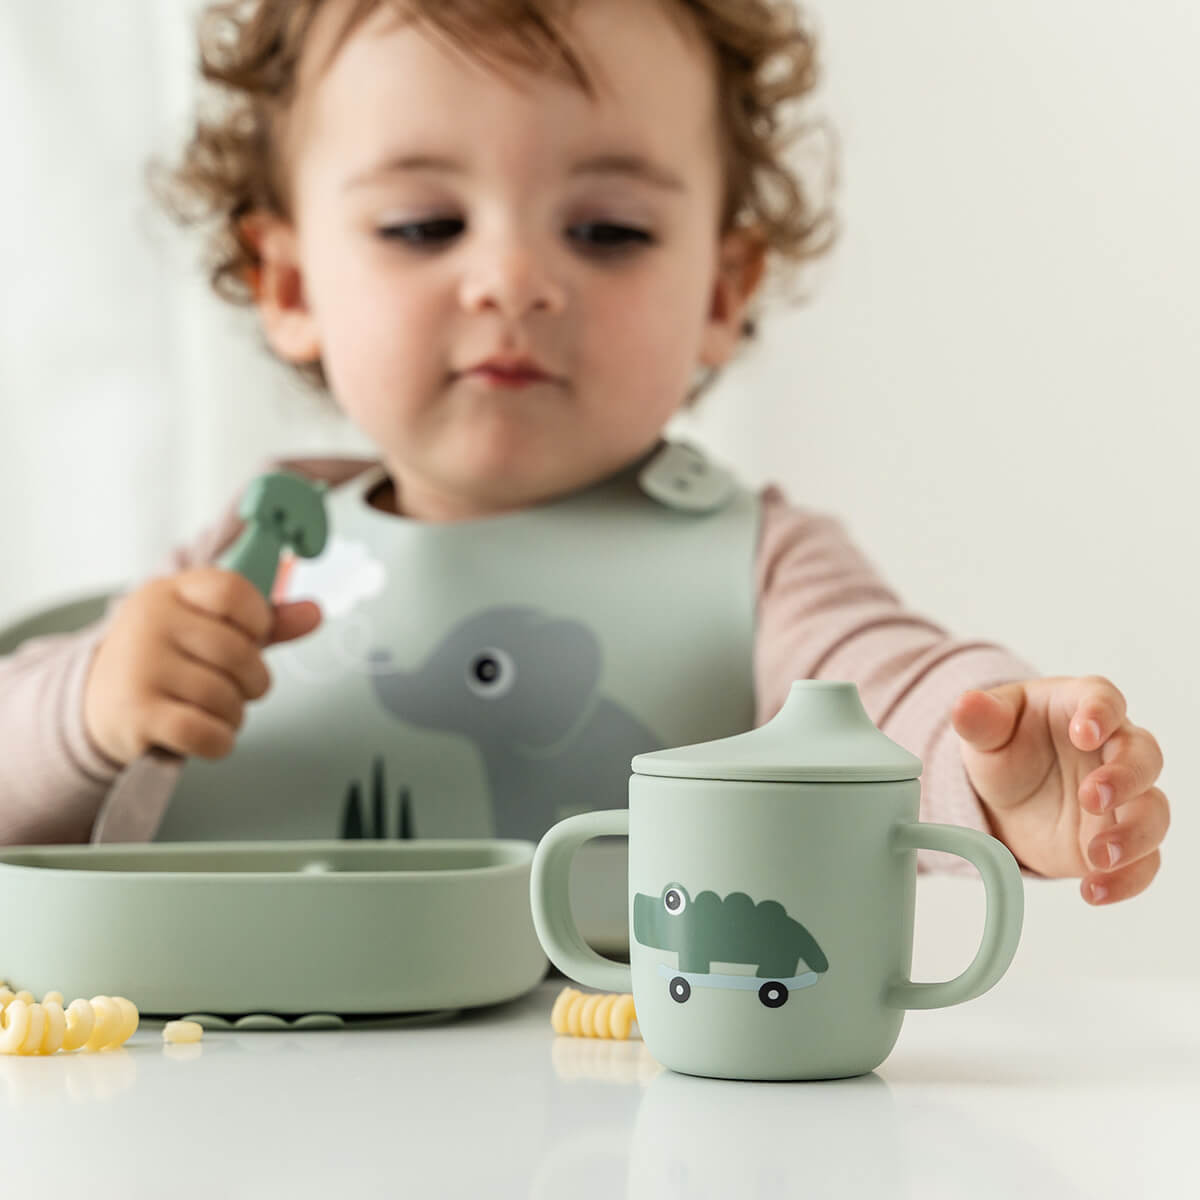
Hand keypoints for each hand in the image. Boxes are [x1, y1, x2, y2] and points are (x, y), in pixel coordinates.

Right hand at [83, 567, 321, 766]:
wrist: (96, 705)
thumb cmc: (167, 662)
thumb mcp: (209, 629)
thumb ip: (265, 622)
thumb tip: (315, 613)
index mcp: (170, 592)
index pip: (232, 590)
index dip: (258, 620)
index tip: (253, 638)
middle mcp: (150, 623)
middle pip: (238, 652)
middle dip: (254, 681)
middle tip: (241, 688)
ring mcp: (140, 668)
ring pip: (224, 696)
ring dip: (235, 715)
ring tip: (217, 712)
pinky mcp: (137, 714)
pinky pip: (205, 732)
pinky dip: (220, 742)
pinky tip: (210, 737)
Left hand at [950, 676, 1167, 904]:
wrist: (1005, 797)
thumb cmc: (1007, 748)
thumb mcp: (986, 732)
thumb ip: (980, 719)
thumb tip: (965, 705)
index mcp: (1081, 708)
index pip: (1103, 699)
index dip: (1101, 713)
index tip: (1085, 733)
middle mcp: (1114, 749)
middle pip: (1142, 756)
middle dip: (1123, 778)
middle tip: (1089, 797)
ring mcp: (1124, 797)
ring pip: (1153, 811)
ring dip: (1133, 834)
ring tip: (1097, 855)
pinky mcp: (1121, 838)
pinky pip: (1144, 861)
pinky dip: (1128, 879)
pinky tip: (1094, 889)